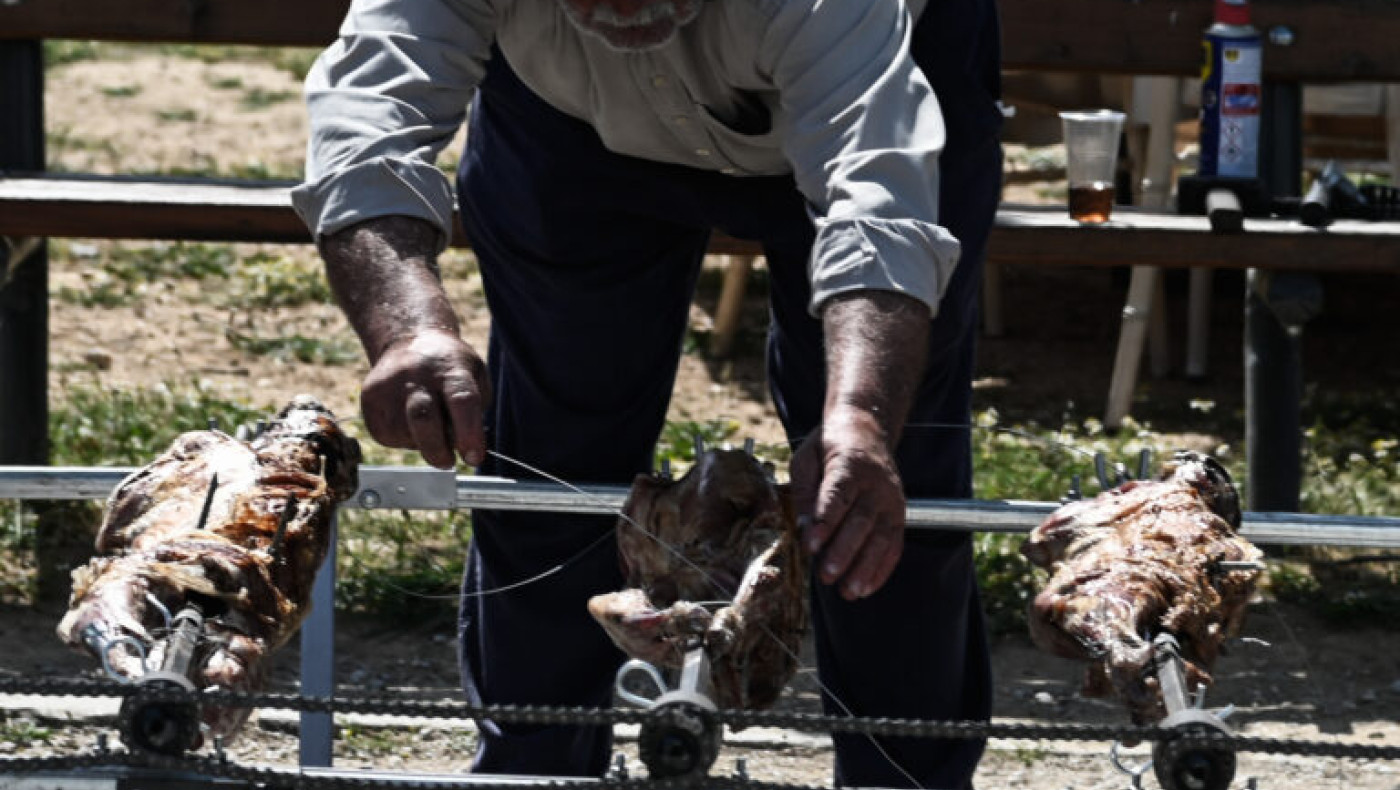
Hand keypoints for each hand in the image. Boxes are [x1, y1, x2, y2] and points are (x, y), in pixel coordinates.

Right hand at [360, 328, 490, 468]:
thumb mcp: (475, 377)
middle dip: (438, 451)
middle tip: (448, 462)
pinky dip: (404, 439)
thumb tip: (461, 448)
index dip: (469, 433)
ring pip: (405, 434)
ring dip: (422, 443)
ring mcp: (388, 385)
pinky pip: (388, 436)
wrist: (409, 341)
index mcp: (451, 368)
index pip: (462, 400)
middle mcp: (416, 374)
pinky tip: (409, 420)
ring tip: (428, 425)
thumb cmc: (450, 369)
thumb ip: (474, 412)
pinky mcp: (369, 399)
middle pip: (424, 419)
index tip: (474, 458)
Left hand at [791, 408, 905, 599]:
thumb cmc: (829, 447)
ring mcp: (891, 500)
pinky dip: (882, 568)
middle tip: (826, 575)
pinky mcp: (899, 514)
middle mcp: (876, 484)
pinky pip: (894, 544)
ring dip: (865, 567)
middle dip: (844, 551)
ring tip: (847, 591)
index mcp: (849, 465)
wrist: (867, 430)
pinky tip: (866, 587)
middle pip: (861, 521)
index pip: (837, 496)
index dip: (825, 523)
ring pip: (881, 537)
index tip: (811, 545)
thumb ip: (803, 492)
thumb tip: (802, 528)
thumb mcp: (806, 459)